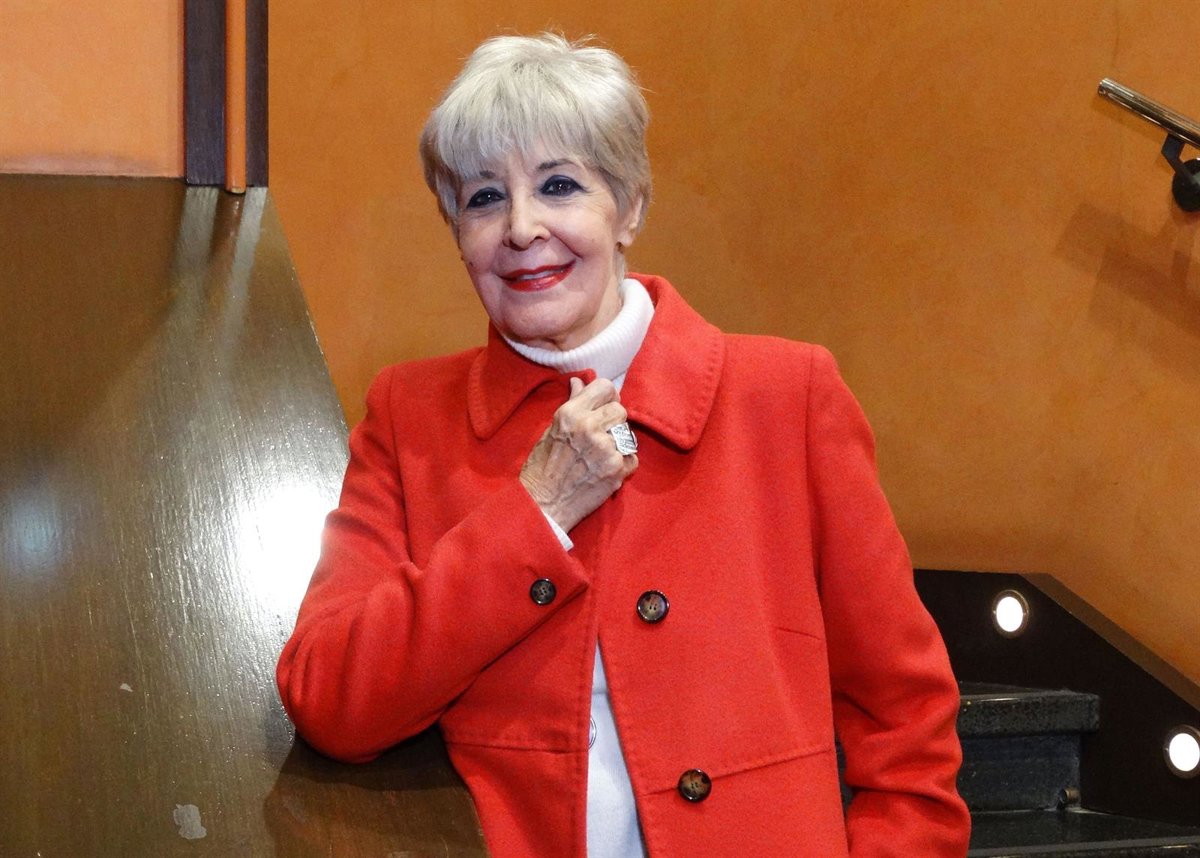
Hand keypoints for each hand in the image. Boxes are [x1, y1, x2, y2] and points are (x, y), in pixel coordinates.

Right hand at [520, 377, 638, 532]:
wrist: (543, 506)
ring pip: (628, 434)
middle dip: (613, 422)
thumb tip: (579, 381)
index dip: (607, 397)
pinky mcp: (616, 470)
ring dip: (618, 443)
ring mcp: (605, 449)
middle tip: (600, 436)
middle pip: (620, 410)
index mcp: (571, 414)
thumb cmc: (542, 469)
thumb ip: (571, 404)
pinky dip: (623, 464)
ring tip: (599, 456)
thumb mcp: (551, 430)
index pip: (604, 387)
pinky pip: (632, 457)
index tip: (604, 407)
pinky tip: (604, 470)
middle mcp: (589, 427)